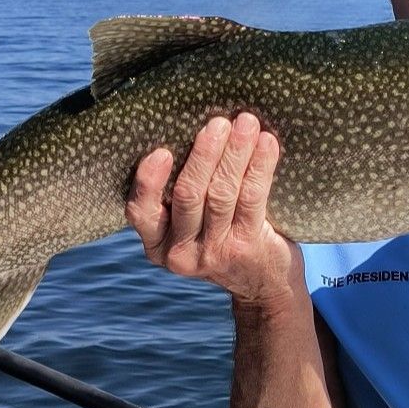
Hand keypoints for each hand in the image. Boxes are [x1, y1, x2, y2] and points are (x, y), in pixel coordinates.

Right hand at [126, 112, 302, 306]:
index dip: (149, 181)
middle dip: (204, 154)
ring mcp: (214, 253)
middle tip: (218, 123)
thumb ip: (183, 193)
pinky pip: (252, 199)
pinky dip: (260, 166)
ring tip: (246, 123)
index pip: (141, 212)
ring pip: (221, 193)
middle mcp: (180, 253)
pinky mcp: (246, 248)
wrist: (264, 284)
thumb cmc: (223, 238)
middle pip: (188, 195)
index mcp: (157, 244)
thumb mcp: (192, 226)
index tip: (162, 151)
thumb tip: (193, 127)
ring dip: (235, 153)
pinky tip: (267, 143)